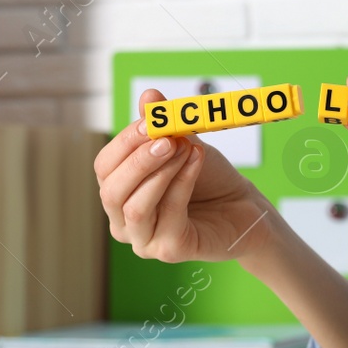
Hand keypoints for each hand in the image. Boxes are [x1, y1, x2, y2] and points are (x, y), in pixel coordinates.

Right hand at [95, 89, 281, 268]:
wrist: (243, 206)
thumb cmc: (208, 178)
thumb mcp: (184, 144)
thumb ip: (164, 125)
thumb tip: (150, 96)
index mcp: (119, 192)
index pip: (104, 167)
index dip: (124, 142)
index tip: (150, 121)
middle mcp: (123, 221)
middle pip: (112, 191)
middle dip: (139, 160)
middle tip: (166, 138)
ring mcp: (144, 240)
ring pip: (136, 207)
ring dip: (162, 172)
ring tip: (187, 148)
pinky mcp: (169, 251)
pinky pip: (169, 214)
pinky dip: (182, 182)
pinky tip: (197, 160)